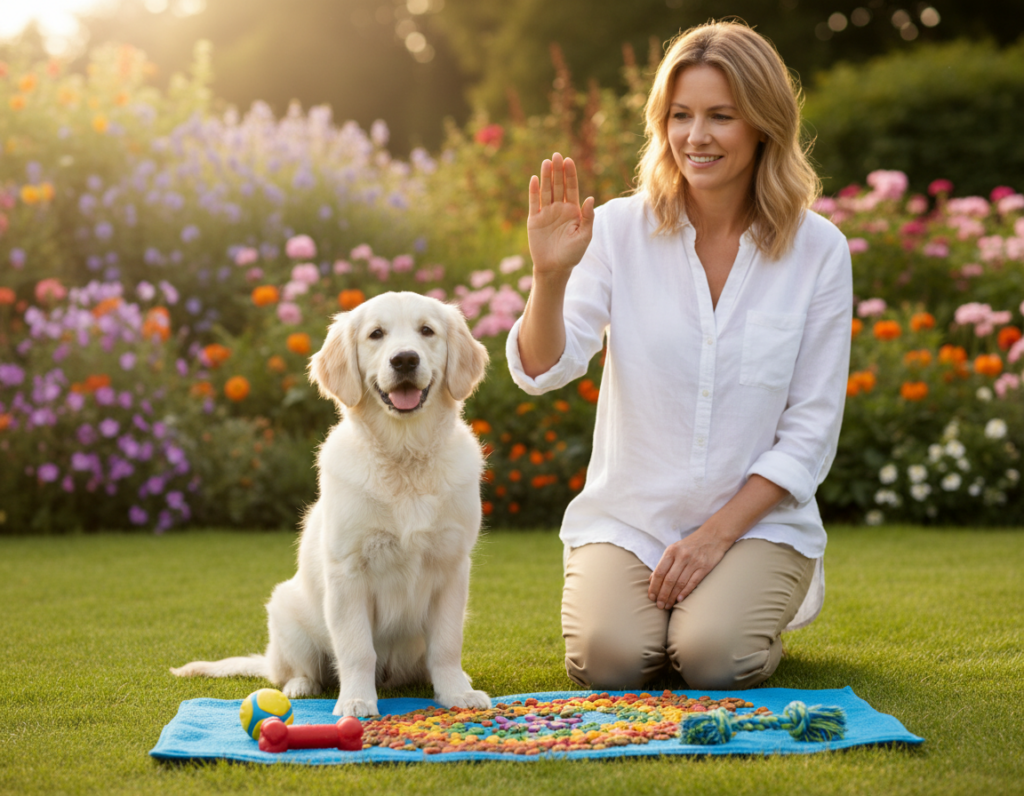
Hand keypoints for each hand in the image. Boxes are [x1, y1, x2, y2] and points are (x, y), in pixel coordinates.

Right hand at [527, 152, 594, 275]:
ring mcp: (546, 213)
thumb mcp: (584, 236)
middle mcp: (559, 209)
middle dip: (558, 171)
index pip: (572, 188)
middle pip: (559, 186)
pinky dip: (534, 191)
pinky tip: (535, 178)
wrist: (554, 268)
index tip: (569, 160)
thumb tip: (590, 197)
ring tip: (547, 162)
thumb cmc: (572, 254)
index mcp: (573, 211)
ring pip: (546, 191)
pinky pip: (534, 202)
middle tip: (557, 155)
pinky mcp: (534, 220)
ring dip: (546, 176)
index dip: (570, 175)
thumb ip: (587, 217)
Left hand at [648, 530, 731, 608]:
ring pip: (680, 583)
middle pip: (669, 580)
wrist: (713, 535)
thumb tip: (651, 579)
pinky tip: (679, 600)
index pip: (659, 572)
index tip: (651, 597)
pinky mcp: (705, 567)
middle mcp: (682, 556)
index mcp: (671, 551)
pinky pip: (693, 582)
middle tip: (659, 606)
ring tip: (668, 605)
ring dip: (672, 597)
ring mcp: (694, 562)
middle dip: (662, 595)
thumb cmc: (690, 545)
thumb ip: (664, 564)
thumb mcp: (674, 549)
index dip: (654, 586)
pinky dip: (685, 592)